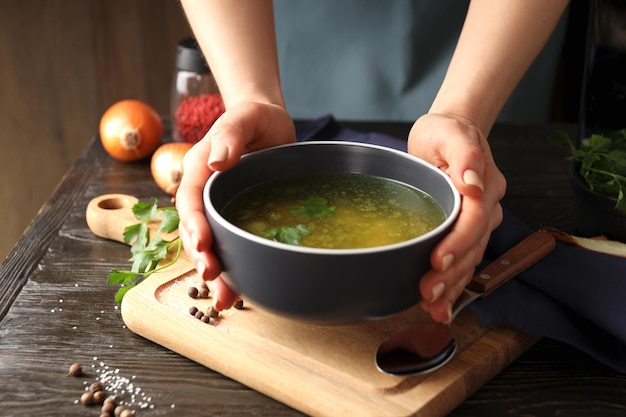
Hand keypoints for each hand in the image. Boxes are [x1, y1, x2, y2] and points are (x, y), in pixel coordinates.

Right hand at [175, 101, 295, 309]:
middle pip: (195, 230)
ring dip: (215, 273)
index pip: (190, 200)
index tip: (203, 245)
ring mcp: (219, 208)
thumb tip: (216, 160)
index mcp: (199, 169)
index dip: (194, 224)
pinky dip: (234, 269)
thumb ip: (230, 133)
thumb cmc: (256, 117)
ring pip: (211, 245)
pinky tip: (242, 292)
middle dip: (202, 257)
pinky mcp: (235, 218)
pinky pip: (230, 246)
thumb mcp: (246, 116)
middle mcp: (204, 193)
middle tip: (213, 279)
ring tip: (225, 301)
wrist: (270, 124)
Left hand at [408, 112, 505, 322]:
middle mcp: (487, 208)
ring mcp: (479, 223)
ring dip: (452, 287)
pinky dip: (453, 286)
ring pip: (470, 260)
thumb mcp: (449, 132)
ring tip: (431, 307)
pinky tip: (439, 307)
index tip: (438, 260)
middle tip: (427, 293)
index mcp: (484, 185)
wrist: (449, 136)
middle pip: (473, 247)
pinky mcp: (466, 233)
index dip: (458, 242)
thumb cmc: (445, 133)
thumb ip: (464, 152)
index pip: (475, 219)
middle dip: (452, 274)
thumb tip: (472, 181)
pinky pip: (464, 262)